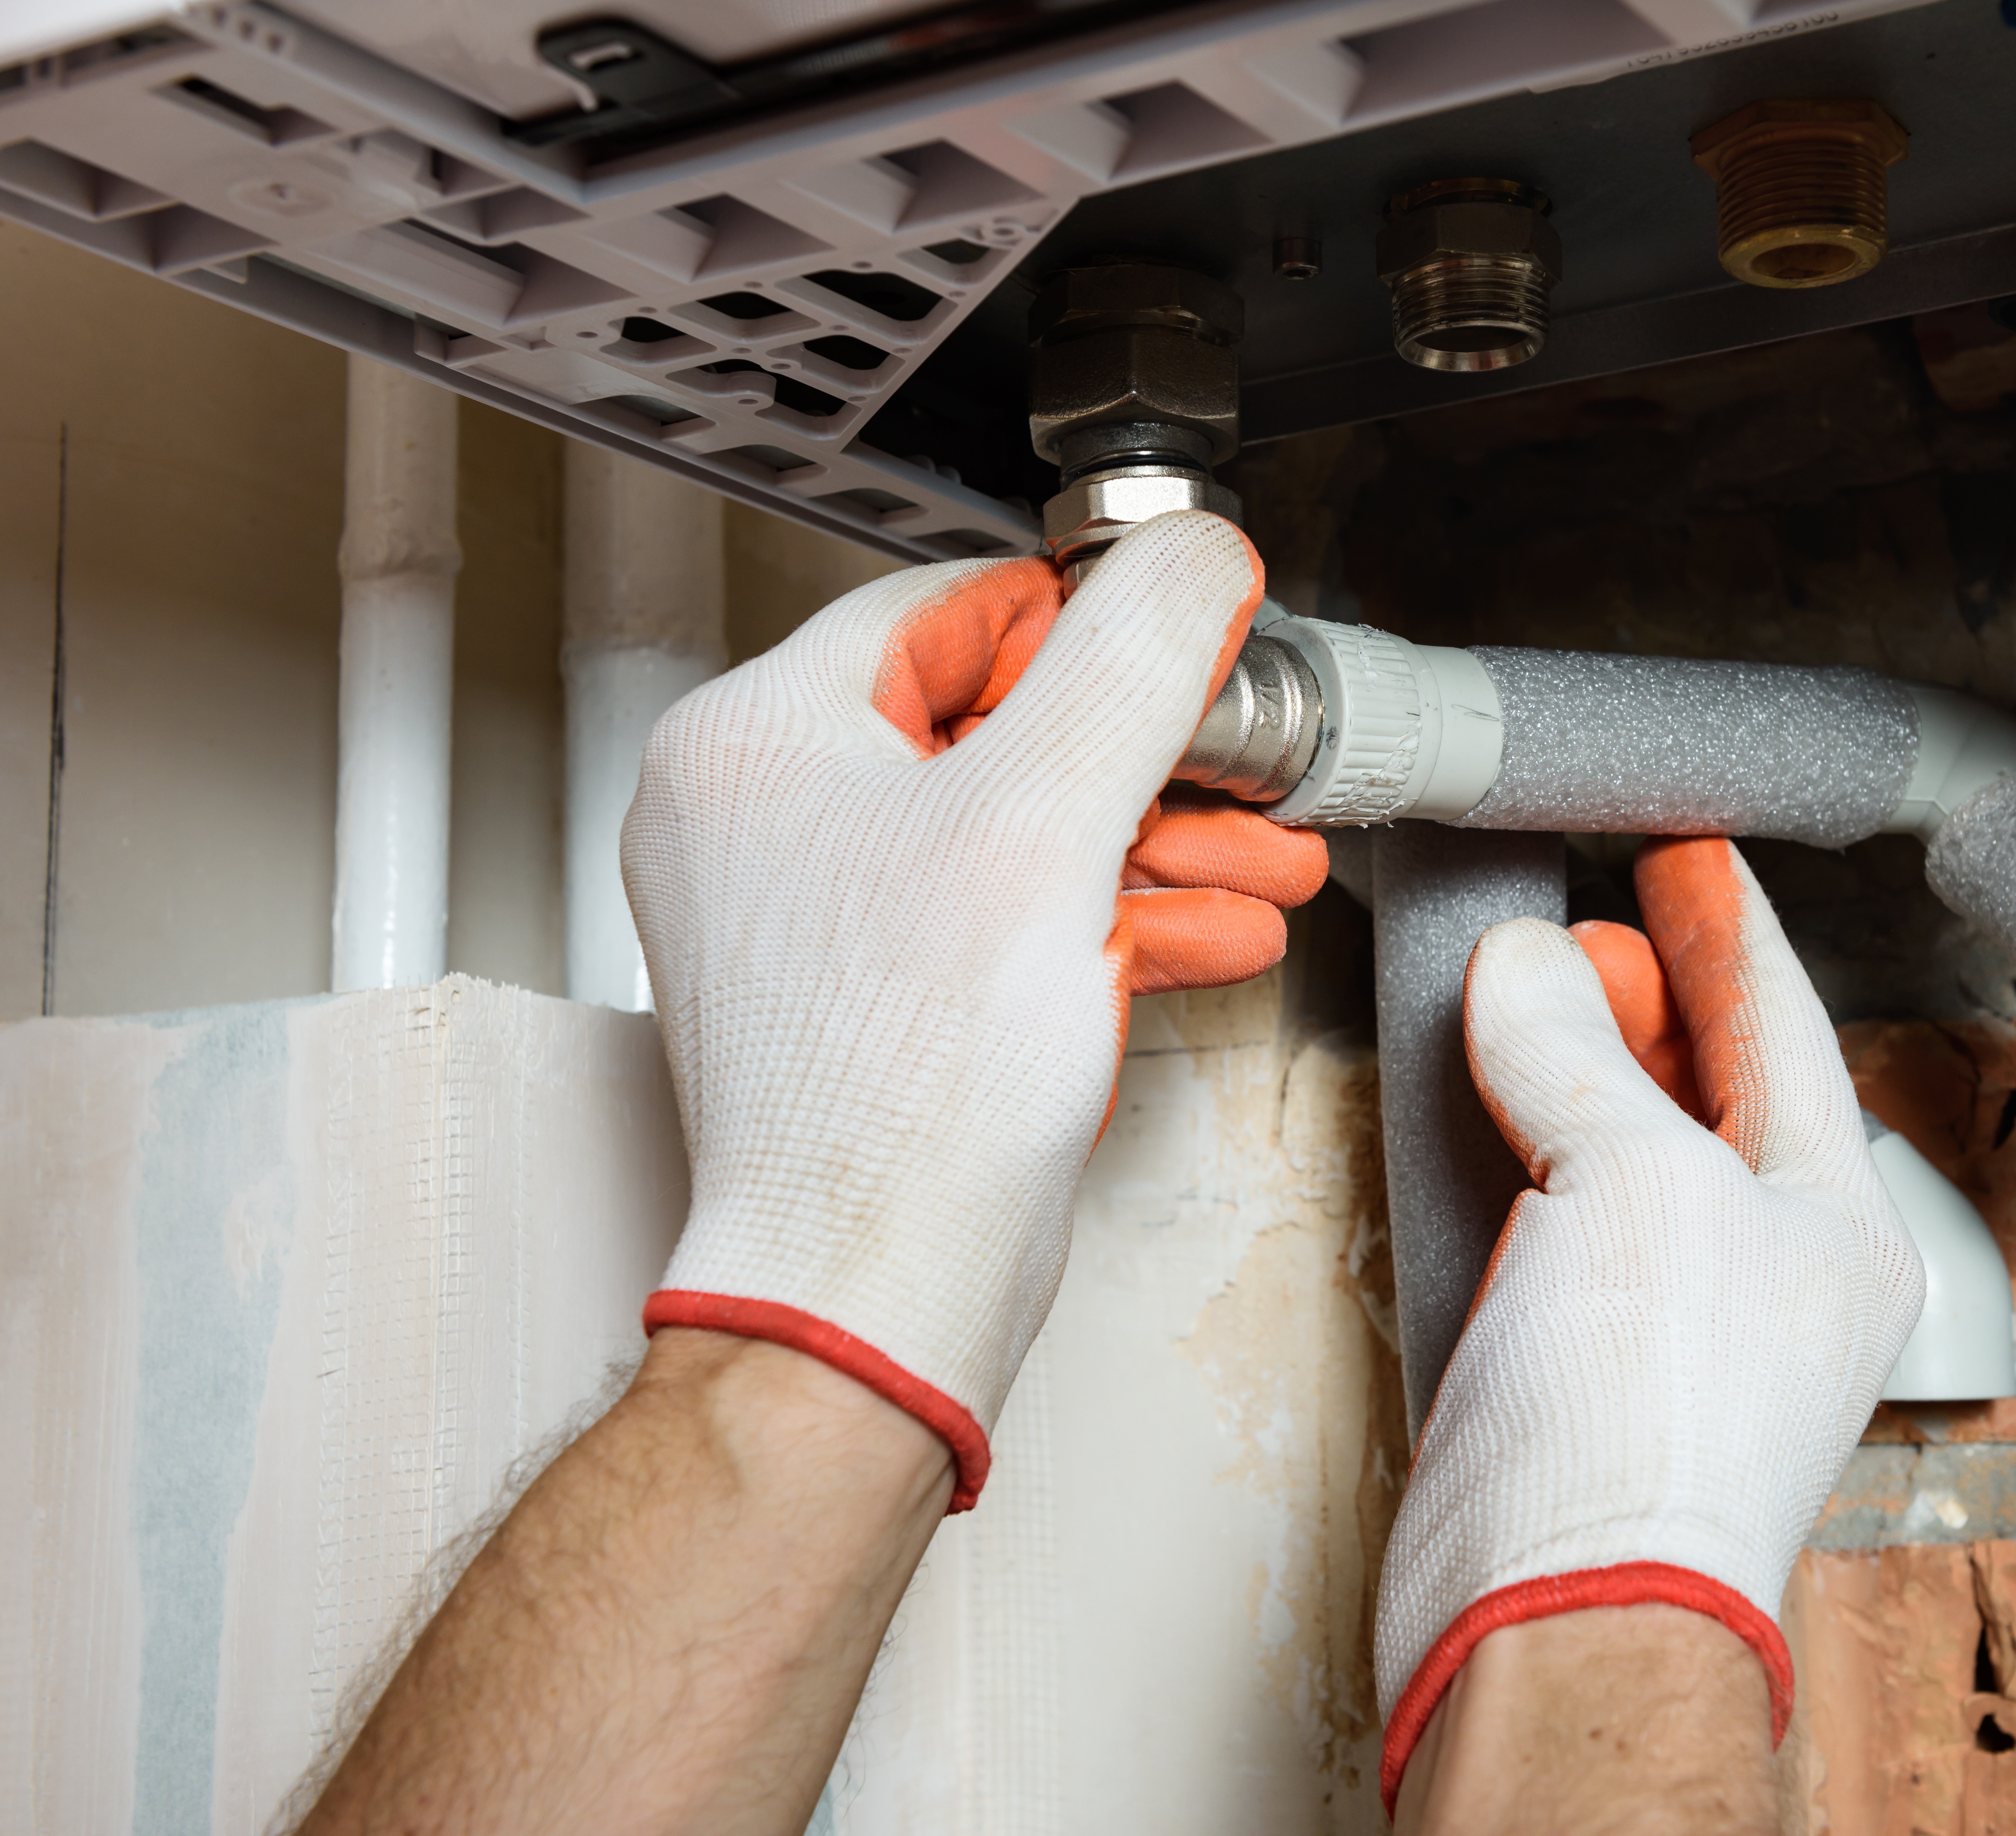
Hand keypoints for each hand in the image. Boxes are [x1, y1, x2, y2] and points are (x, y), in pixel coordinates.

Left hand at [621, 512, 1324, 1509]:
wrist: (877, 1288)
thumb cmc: (908, 1091)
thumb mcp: (1051, 814)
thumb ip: (1133, 659)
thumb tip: (1188, 556)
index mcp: (752, 742)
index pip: (949, 611)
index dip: (1092, 624)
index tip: (1191, 638)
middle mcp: (758, 822)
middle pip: (995, 727)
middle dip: (1152, 760)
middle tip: (1245, 766)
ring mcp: (807, 919)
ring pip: (1012, 831)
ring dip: (1153, 843)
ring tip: (1263, 857)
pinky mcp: (865, 1001)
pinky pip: (998, 918)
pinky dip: (1104, 917)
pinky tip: (1209, 928)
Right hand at [1374, 837, 1922, 1810]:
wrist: (1552, 1609)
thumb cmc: (1646, 1435)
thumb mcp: (1634, 1182)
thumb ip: (1578, 1055)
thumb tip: (1528, 969)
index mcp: (1834, 1227)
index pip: (1787, 1034)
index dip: (1733, 933)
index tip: (1688, 857)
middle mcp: (1758, 1272)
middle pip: (1707, 1087)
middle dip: (1651, 991)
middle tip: (1598, 910)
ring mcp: (1660, 1321)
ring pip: (1619, 1148)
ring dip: (1575, 1059)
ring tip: (1532, 981)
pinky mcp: (1565, 1362)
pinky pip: (1544, 1215)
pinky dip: (1511, 1143)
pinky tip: (1476, 1099)